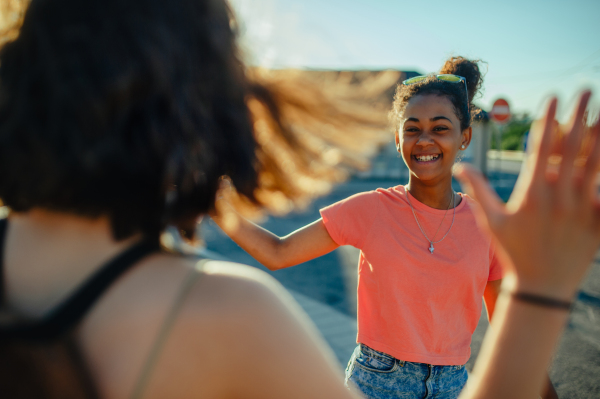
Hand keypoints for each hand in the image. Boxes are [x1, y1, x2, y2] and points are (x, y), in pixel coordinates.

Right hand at [455, 92, 599, 299]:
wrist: (542, 287)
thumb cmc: (513, 252)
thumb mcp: (491, 222)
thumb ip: (478, 190)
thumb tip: (460, 166)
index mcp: (533, 194)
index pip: (542, 148)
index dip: (549, 120)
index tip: (554, 98)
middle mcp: (560, 198)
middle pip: (573, 148)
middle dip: (580, 115)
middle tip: (586, 90)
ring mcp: (583, 210)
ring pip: (596, 165)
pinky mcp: (599, 222)